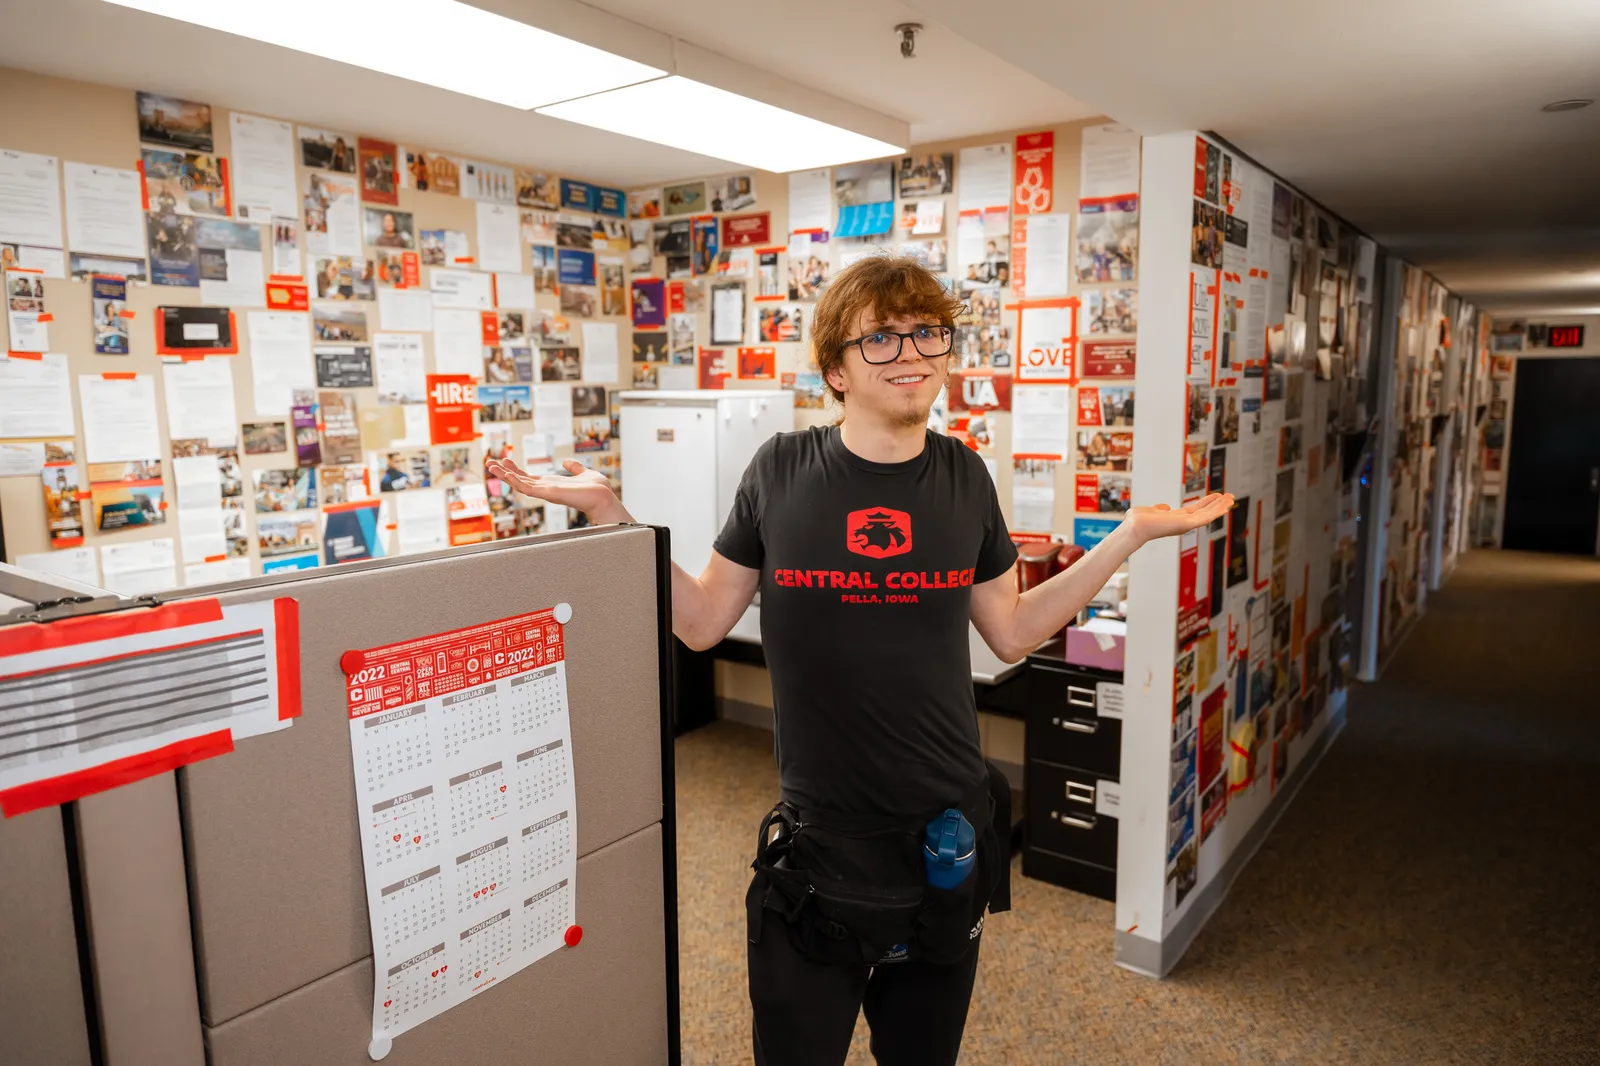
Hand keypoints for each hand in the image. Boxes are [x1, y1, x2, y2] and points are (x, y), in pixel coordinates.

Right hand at [485, 457, 629, 525]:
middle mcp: (546, 489)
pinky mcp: (550, 494)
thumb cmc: (596, 489)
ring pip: (520, 485)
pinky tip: (506, 474)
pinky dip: (517, 482)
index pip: (528, 477)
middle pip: (520, 480)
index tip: (504, 460)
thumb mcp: (582, 472)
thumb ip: (574, 468)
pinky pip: (529, 489)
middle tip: (488, 463)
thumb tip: (567, 462)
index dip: (516, 469)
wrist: (604, 496)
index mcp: (551, 484)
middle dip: (504, 472)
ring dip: (505, 476)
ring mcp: (546, 493)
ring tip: (490, 466)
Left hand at [1123, 493, 1234, 544]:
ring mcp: (1186, 524)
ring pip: (1208, 515)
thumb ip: (1159, 509)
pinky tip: (1226, 506)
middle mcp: (1183, 522)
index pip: (1196, 509)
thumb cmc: (1138, 520)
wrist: (1134, 526)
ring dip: (1220, 507)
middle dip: (1218, 504)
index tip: (1217, 496)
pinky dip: (1216, 511)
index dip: (1208, 503)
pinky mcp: (1186, 524)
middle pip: (1205, 511)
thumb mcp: (1151, 511)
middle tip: (1231, 497)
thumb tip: (1164, 507)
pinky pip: (1206, 518)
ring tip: (1232, 499)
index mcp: (1176, 518)